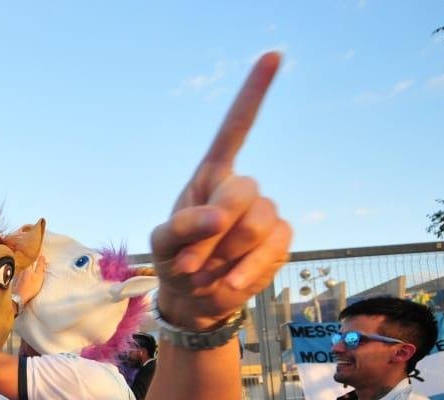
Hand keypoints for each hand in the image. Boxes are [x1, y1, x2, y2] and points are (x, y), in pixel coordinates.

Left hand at [14, 255, 46, 305]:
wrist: (18, 297)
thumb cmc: (30, 287)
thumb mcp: (39, 277)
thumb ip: (40, 266)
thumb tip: (42, 256)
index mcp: (28, 266)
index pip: (33, 256)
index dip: (37, 252)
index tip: (40, 247)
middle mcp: (22, 267)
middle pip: (27, 259)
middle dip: (31, 256)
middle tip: (35, 252)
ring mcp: (17, 272)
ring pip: (23, 264)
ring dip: (26, 261)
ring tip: (30, 258)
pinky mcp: (15, 278)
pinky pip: (20, 269)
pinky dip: (22, 267)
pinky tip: (24, 270)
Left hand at [152, 52, 291, 329]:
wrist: (193, 299)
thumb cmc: (173, 261)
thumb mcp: (162, 244)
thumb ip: (183, 227)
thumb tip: (219, 219)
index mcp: (210, 176)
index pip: (235, 128)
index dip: (254, 93)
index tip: (274, 56)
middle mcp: (241, 189)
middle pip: (244, 192)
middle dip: (216, 229)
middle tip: (189, 260)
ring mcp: (265, 214)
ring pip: (259, 223)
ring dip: (225, 255)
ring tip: (203, 273)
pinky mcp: (280, 242)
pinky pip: (273, 250)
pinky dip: (245, 272)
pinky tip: (226, 284)